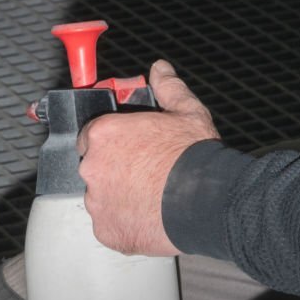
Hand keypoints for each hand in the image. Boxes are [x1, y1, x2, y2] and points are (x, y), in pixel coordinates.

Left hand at [77, 60, 219, 255]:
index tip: (128, 150)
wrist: (208, 201)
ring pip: (100, 198)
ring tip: (149, 197)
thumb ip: (167, 88)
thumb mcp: (186, 112)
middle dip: (114, 170)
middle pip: (94, 167)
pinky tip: (148, 216)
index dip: (111, 144)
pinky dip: (124, 223)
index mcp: (102, 134)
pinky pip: (109, 225)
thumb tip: (161, 69)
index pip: (91, 137)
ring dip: (117, 197)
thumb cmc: (194, 156)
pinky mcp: (106, 230)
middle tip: (144, 174)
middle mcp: (91, 167)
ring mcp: (96, 202)